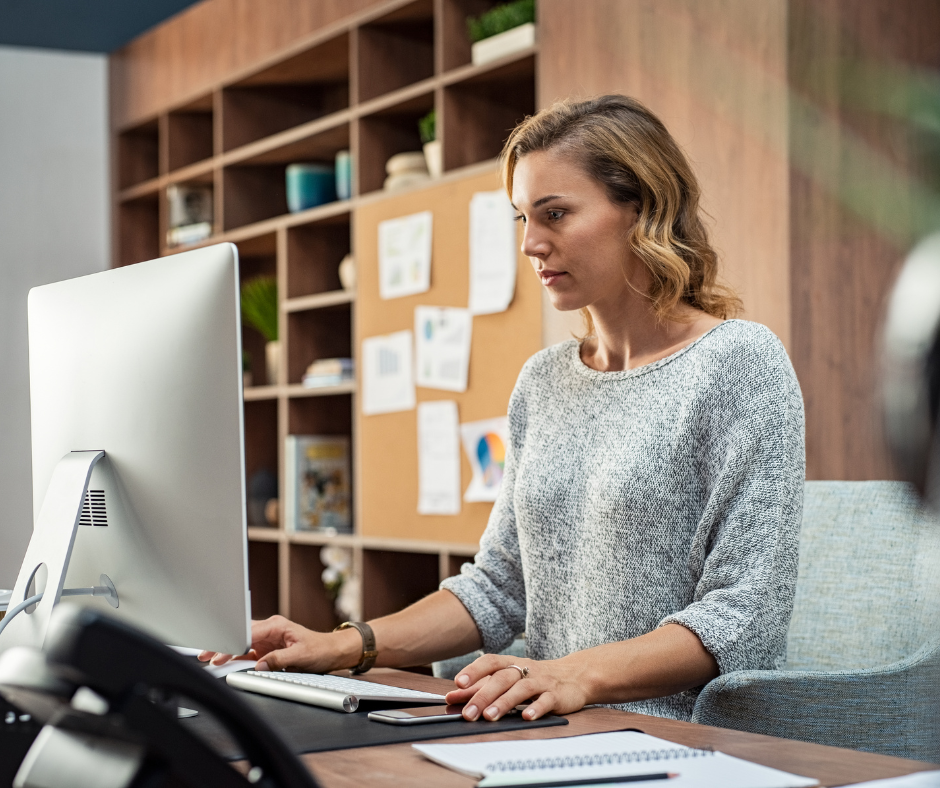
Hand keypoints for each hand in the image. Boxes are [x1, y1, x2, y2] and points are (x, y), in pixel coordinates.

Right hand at [197, 615, 359, 671]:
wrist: (333, 651)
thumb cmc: (320, 649)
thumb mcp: (301, 655)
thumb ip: (279, 660)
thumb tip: (260, 665)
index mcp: (276, 626)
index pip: (248, 633)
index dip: (232, 641)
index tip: (218, 650)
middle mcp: (270, 630)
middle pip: (240, 636)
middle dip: (222, 644)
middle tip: (204, 654)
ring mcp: (268, 640)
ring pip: (242, 644)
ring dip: (227, 651)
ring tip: (209, 659)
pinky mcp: (268, 649)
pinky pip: (248, 652)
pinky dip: (236, 657)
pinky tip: (225, 662)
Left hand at [444, 653, 587, 721]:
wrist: (576, 675)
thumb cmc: (536, 678)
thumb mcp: (509, 679)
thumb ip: (480, 687)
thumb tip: (452, 696)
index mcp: (512, 664)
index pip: (491, 661)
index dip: (474, 670)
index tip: (458, 683)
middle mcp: (526, 670)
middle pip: (503, 678)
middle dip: (484, 695)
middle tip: (469, 713)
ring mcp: (542, 682)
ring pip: (522, 689)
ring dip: (505, 702)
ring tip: (490, 716)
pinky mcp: (557, 695)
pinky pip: (546, 701)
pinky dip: (536, 708)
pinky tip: (527, 717)